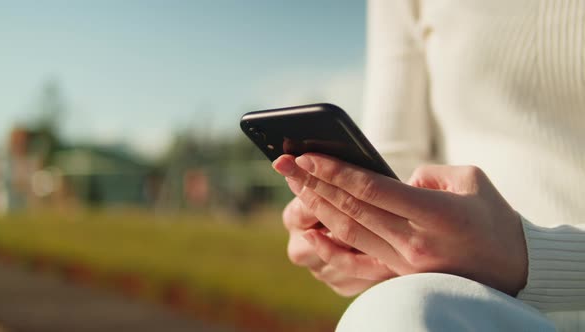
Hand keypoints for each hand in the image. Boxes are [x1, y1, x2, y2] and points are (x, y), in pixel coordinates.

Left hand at [273, 153, 527, 295]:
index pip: (372, 188)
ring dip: (315, 207)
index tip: (307, 155)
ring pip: (348, 232)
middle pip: (351, 209)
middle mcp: (415, 241)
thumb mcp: (471, 180)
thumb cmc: (494, 217)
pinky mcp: (400, 276)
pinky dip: (329, 247)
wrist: (515, 269)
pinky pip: (356, 262)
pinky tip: (308, 232)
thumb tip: (396, 178)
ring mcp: (405, 263)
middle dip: (312, 183)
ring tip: (293, 186)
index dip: (335, 171)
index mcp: (435, 213)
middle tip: (284, 164)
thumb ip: (429, 173)